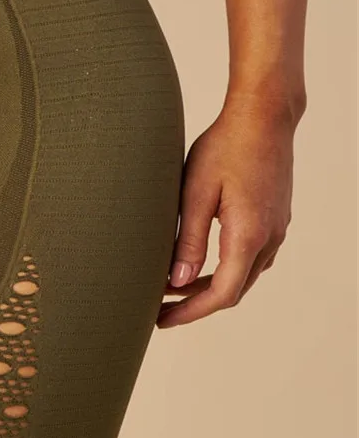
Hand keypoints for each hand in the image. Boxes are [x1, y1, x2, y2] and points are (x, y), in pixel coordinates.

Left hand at [158, 96, 296, 327]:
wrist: (264, 117)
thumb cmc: (225, 148)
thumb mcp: (197, 193)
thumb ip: (189, 239)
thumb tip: (178, 281)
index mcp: (248, 236)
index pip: (221, 294)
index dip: (190, 313)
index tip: (161, 320)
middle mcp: (269, 239)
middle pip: (233, 290)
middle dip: (196, 304)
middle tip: (160, 308)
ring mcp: (276, 229)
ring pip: (243, 275)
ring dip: (210, 287)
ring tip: (174, 288)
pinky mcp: (275, 219)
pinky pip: (250, 258)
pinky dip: (225, 269)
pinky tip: (201, 263)